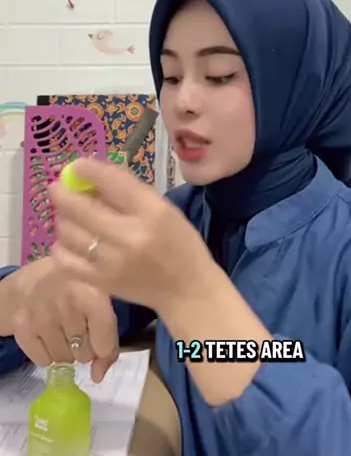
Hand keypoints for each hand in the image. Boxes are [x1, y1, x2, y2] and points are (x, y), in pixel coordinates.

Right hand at [6, 259, 118, 381]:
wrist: (35, 279)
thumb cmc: (75, 289)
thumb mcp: (99, 301)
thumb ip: (108, 337)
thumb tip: (98, 376)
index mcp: (93, 292)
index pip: (105, 342)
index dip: (105, 347)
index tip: (100, 336)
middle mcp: (67, 303)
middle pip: (85, 353)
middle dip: (84, 345)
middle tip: (77, 326)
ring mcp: (42, 315)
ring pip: (64, 359)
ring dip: (65, 350)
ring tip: (62, 328)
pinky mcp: (21, 326)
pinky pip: (43, 360)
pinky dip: (47, 353)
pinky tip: (47, 333)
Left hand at [49, 158, 212, 312]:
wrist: (187, 289)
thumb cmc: (180, 243)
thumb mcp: (165, 208)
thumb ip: (130, 191)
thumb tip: (94, 176)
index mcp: (151, 213)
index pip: (111, 182)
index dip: (87, 170)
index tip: (76, 165)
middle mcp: (129, 236)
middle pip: (81, 207)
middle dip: (63, 192)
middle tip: (58, 188)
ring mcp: (111, 262)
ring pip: (68, 232)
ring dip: (64, 218)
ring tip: (71, 215)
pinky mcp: (100, 282)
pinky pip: (65, 260)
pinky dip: (62, 246)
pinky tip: (70, 241)